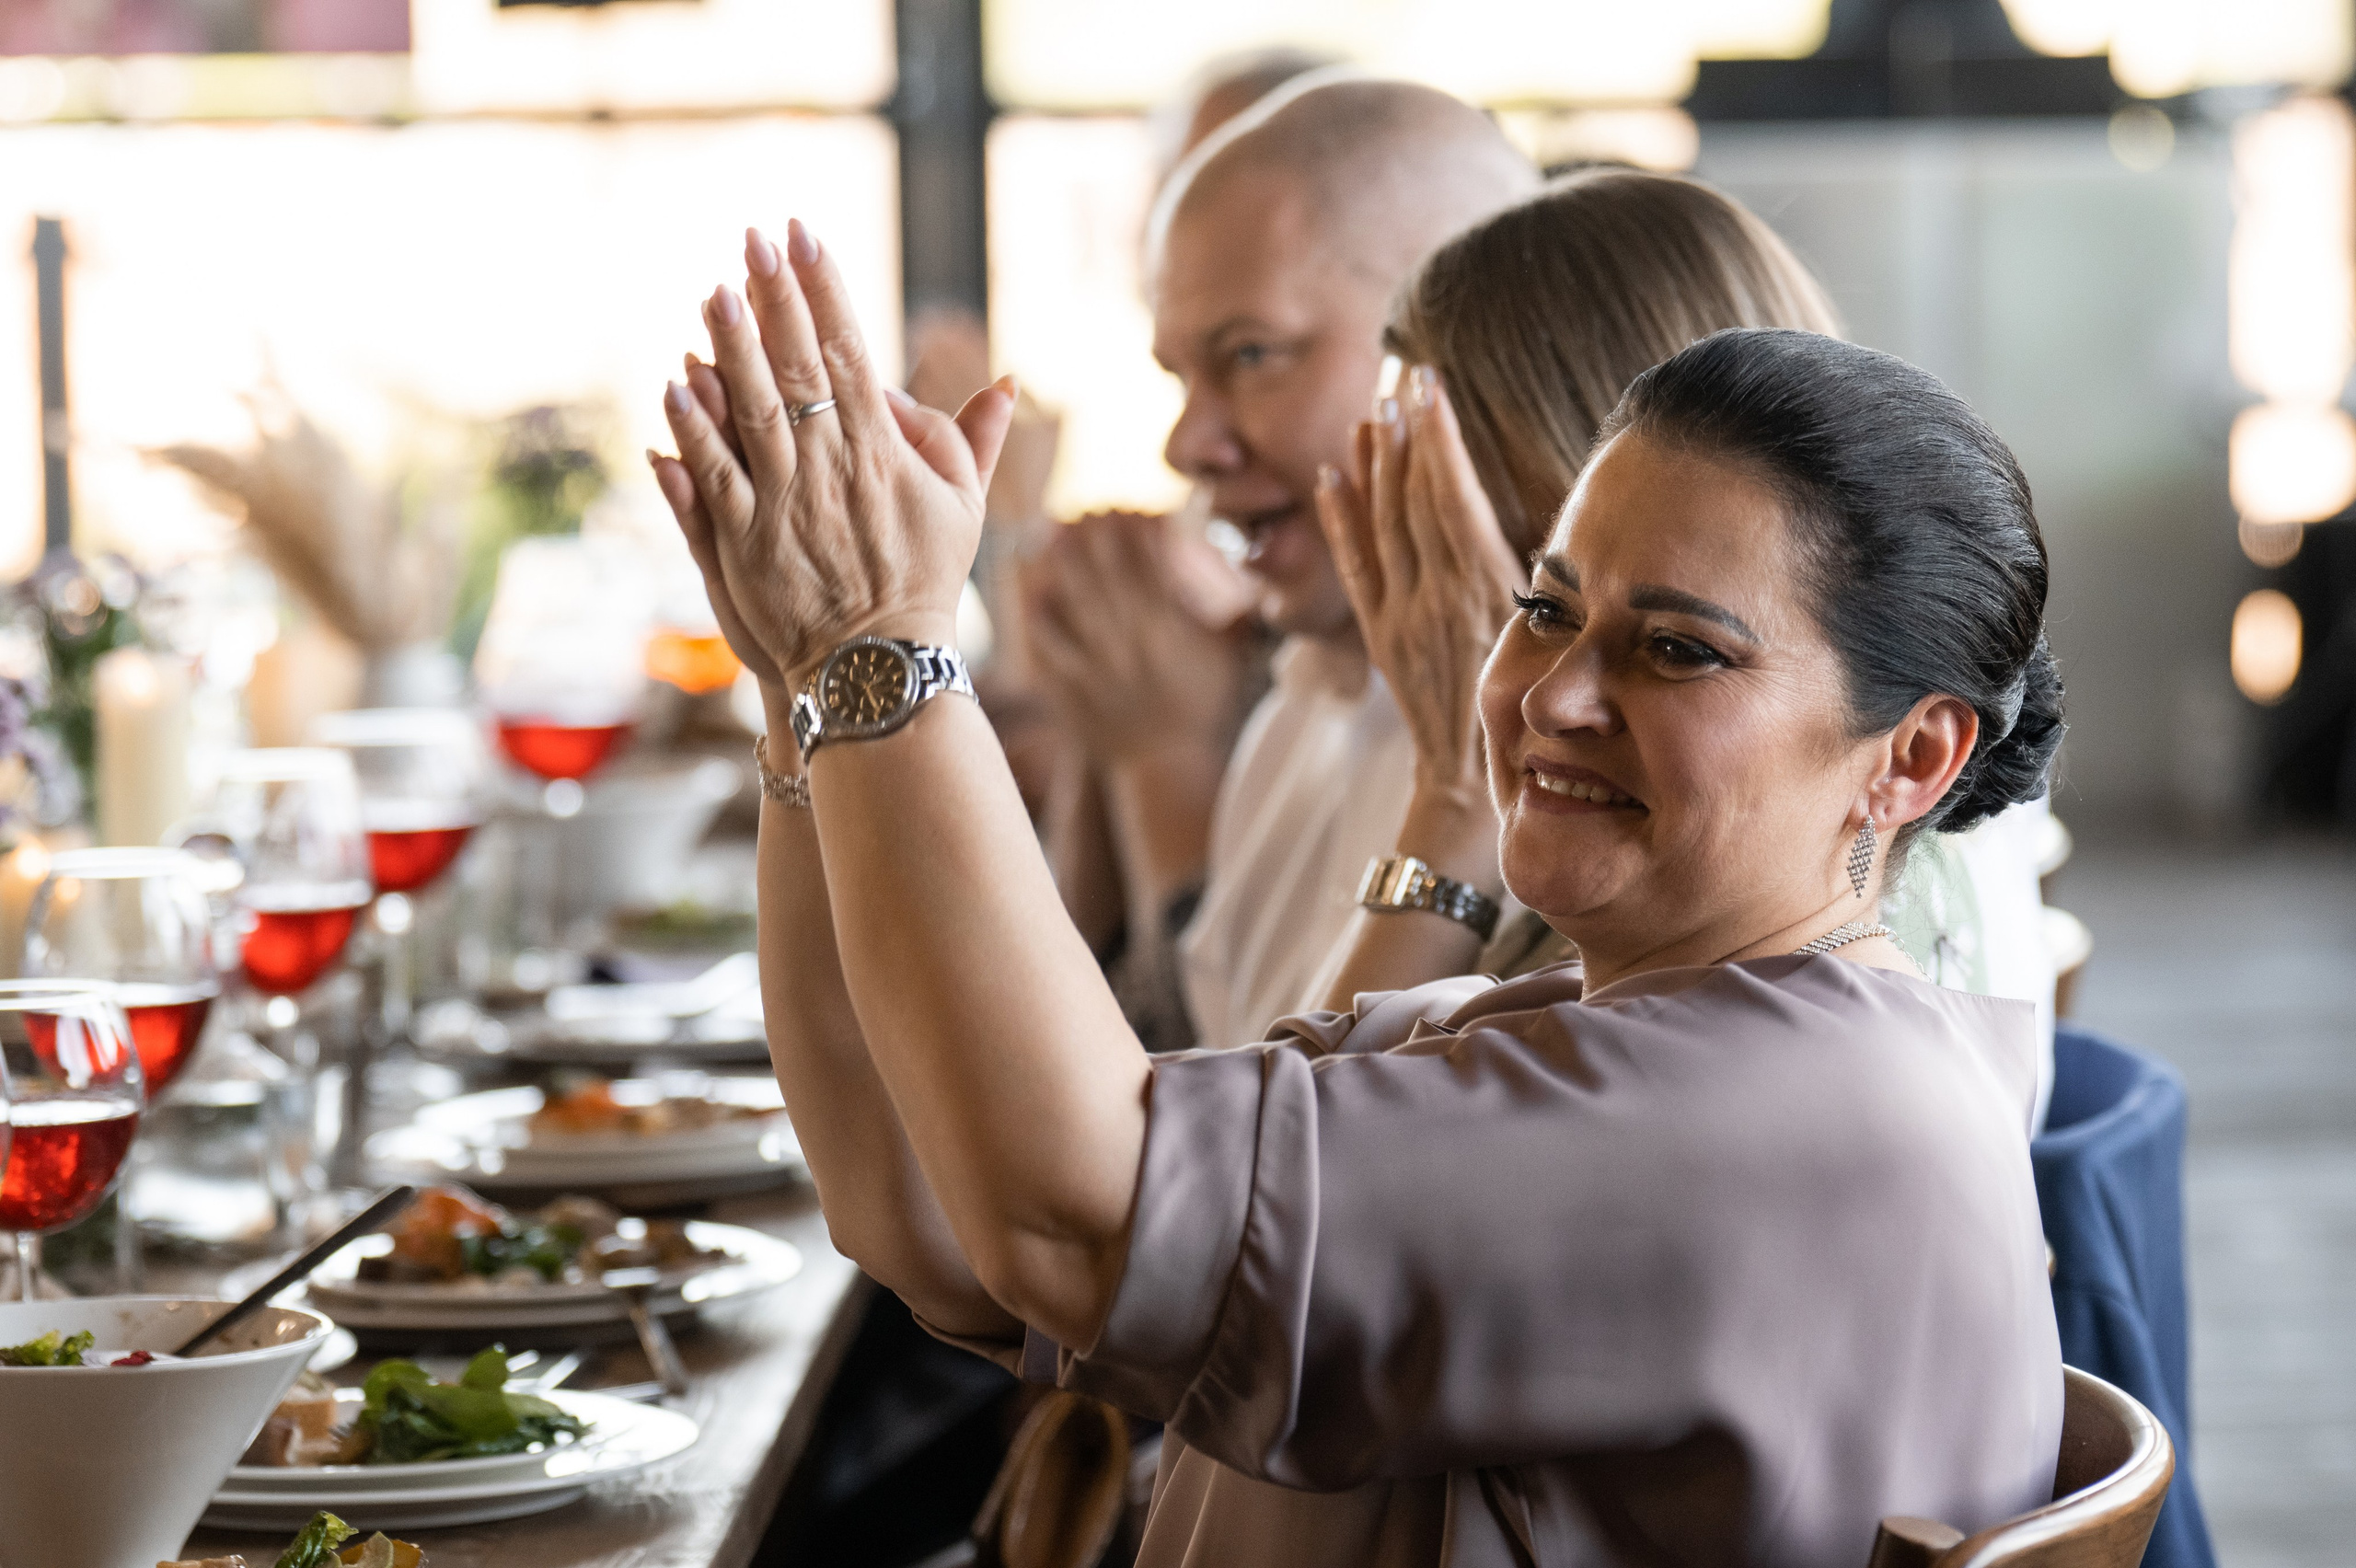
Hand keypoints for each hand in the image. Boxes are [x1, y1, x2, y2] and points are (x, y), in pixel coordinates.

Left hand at [649, 223, 1015, 691]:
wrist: (880, 665)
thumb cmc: (925, 582)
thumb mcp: (964, 507)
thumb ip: (975, 438)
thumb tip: (1007, 380)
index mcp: (881, 447)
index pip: (847, 348)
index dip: (823, 288)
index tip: (803, 235)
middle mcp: (830, 464)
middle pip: (796, 365)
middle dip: (775, 296)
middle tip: (752, 237)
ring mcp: (785, 501)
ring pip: (753, 411)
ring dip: (731, 348)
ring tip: (713, 291)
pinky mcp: (746, 541)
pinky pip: (715, 475)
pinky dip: (694, 431)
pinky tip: (675, 385)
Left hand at [1019, 510, 1257, 765]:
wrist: (1166, 765)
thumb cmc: (1202, 706)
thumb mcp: (1227, 657)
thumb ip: (1229, 612)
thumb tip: (1241, 572)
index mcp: (1170, 630)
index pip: (1150, 562)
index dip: (1138, 528)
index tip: (1132, 506)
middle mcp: (1131, 643)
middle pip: (1106, 570)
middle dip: (1097, 532)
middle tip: (1090, 508)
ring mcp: (1096, 665)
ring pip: (1071, 599)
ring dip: (1062, 560)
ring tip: (1056, 530)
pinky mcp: (1070, 688)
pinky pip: (1046, 642)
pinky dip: (1038, 612)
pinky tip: (1033, 587)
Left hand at [1316, 366, 1526, 804]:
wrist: (1473, 778)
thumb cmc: (1530, 710)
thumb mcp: (1546, 632)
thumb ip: (1532, 573)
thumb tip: (1537, 516)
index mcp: (1485, 588)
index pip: (1452, 495)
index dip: (1439, 438)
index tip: (1431, 387)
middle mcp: (1437, 595)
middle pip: (1413, 498)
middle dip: (1406, 433)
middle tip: (1400, 377)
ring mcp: (1401, 614)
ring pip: (1382, 524)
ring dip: (1373, 463)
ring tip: (1370, 410)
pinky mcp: (1378, 633)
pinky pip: (1354, 567)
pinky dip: (1340, 520)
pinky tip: (1330, 477)